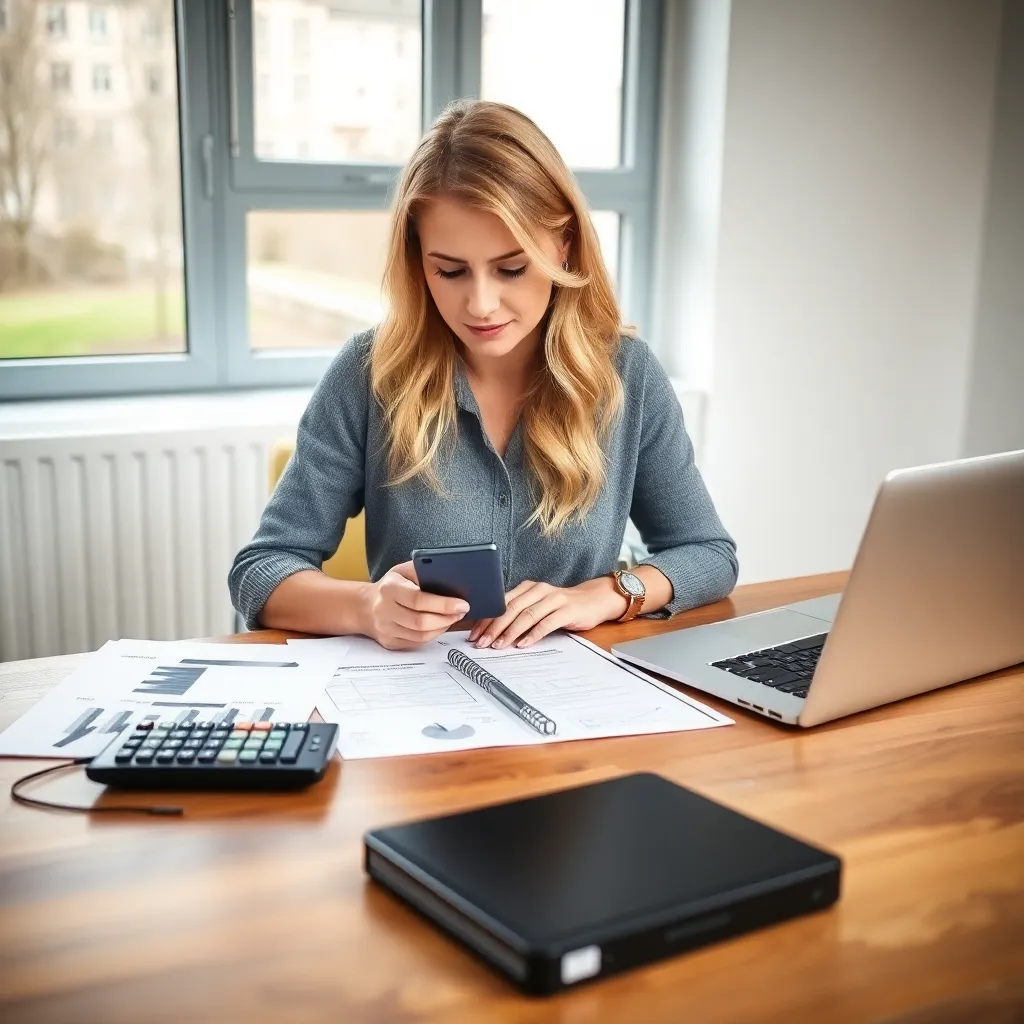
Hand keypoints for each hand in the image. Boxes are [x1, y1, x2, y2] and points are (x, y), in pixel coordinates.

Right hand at [362, 561, 469, 650]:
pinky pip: (417, 642)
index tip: (462, 604)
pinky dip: (433, 635)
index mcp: (389, 588)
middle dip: (447, 618)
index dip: (443, 604)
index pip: (418, 599)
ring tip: (453, 618)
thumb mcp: (403, 571)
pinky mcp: (390, 642)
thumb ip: (423, 571)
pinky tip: (440, 625)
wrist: (366, 606)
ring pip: (420, 635)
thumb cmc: (391, 586)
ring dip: (442, 627)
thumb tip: (451, 578)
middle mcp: (384, 610)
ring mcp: (386, 629)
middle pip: (420, 621)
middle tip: (461, 611)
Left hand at [468, 577, 627, 649]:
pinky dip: (533, 634)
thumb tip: (492, 630)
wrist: (594, 600)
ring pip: (527, 615)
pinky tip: (523, 644)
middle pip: (511, 608)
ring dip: (510, 632)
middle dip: (494, 627)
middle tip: (482, 643)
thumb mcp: (538, 605)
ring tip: (499, 645)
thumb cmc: (561, 606)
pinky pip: (547, 623)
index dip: (487, 618)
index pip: (502, 602)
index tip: (474, 634)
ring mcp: (554, 599)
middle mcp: (539, 590)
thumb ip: (519, 612)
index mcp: (528, 587)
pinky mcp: (567, 610)